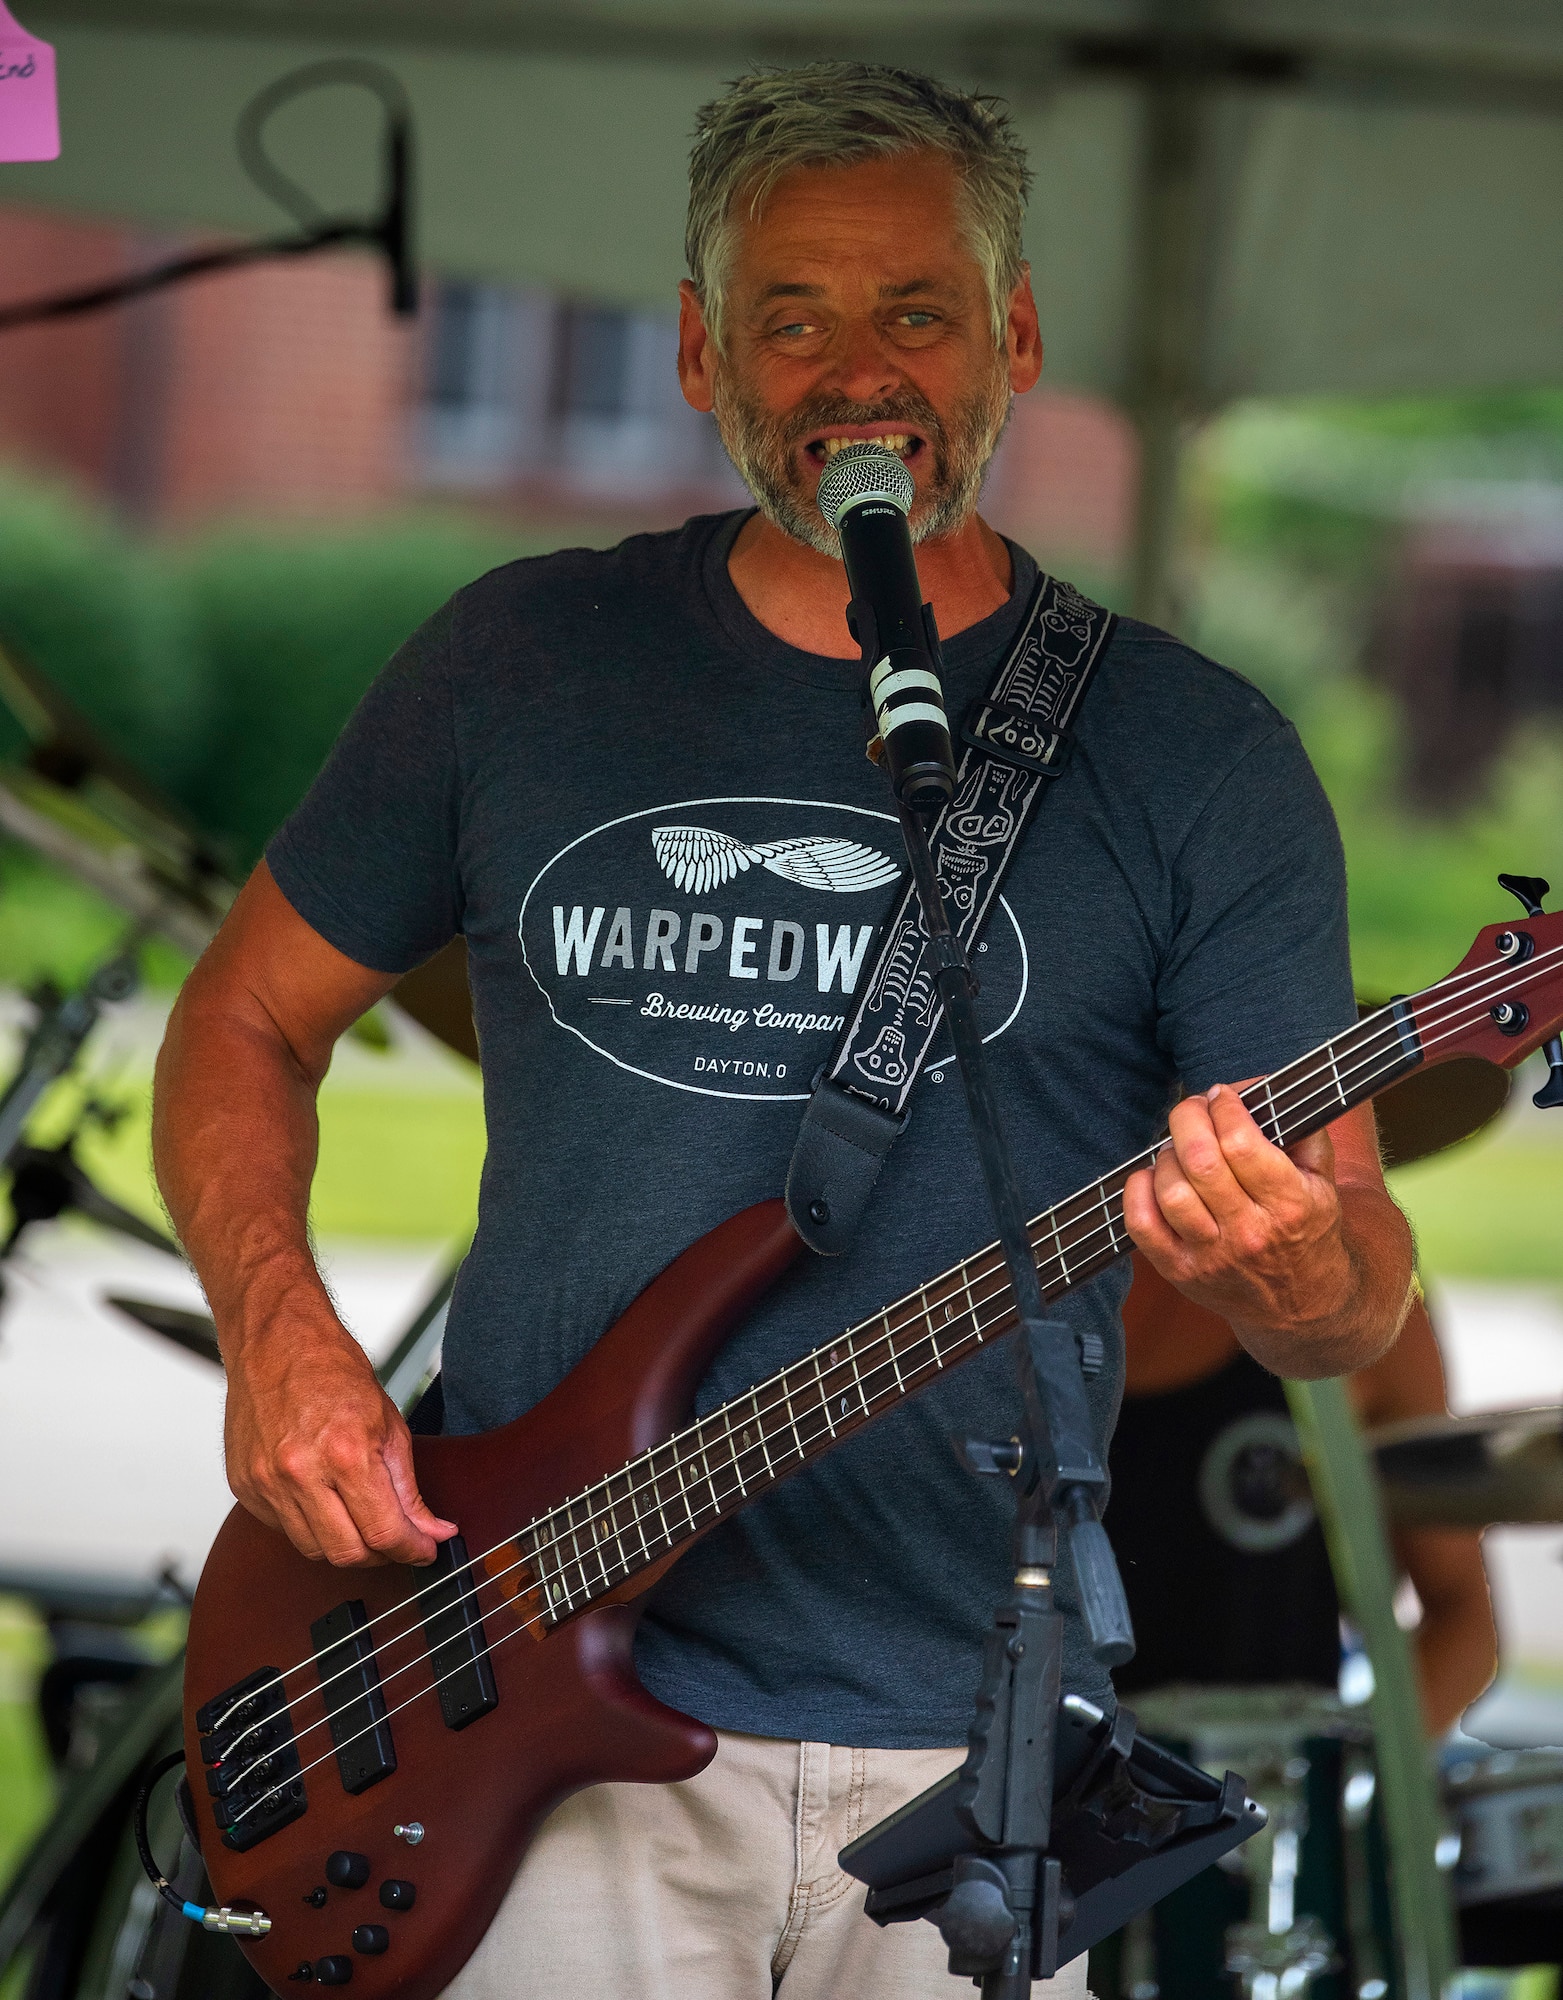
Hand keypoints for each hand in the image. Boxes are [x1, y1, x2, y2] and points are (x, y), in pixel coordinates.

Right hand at [222, 1307, 456, 1566]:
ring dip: (344, 1545)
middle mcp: (299, 1473)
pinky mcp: (244, 1487)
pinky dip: (310, 1526)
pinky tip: (324, 1501)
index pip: (383, 1532)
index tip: (425, 1550)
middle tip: (396, 1539)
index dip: (412, 1549)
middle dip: (380, 1554)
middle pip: (346, 1553)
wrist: (276, 1340)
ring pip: (313, 1550)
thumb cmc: (333, 1371)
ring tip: (361, 1518)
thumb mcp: (389, 1424)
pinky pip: (284, 1530)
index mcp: (344, 1453)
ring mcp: (265, 1483)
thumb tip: (433, 1531)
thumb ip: (409, 1488)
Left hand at [1122, 1081, 1354, 1338]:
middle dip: (1188, 1118)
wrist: (1302, 1305)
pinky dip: (1138, 1191)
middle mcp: (1250, 1233)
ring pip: (1171, 1191)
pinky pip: (1141, 1225)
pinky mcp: (1181, 1272)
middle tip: (1193, 1107)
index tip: (1222, 1095)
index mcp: (1290, 1205)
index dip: (1225, 1108)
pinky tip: (1153, 1177)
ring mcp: (1212, 1256)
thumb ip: (1304, 1132)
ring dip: (1168, 1155)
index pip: (1242, 1144)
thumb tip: (1261, 1086)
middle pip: (1201, 1162)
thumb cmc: (1307, 1230)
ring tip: (1180, 1148)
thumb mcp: (1323, 1182)